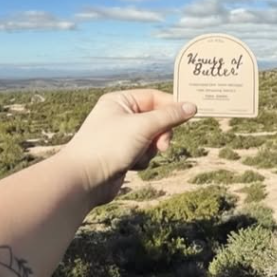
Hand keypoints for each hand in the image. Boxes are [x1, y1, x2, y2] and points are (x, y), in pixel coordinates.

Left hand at [60, 89, 196, 204]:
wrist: (84, 179)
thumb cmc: (108, 146)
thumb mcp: (143, 126)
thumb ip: (169, 116)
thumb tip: (192, 106)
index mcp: (120, 101)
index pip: (154, 97)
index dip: (172, 106)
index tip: (190, 115)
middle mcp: (120, 116)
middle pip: (157, 119)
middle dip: (162, 133)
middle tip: (162, 144)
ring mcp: (121, 136)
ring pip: (153, 138)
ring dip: (151, 148)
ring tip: (139, 155)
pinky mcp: (123, 155)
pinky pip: (145, 153)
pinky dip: (143, 159)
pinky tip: (131, 165)